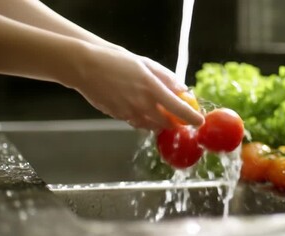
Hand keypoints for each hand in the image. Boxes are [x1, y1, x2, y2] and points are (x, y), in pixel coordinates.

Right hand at [70, 45, 203, 130]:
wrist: (85, 67)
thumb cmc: (117, 61)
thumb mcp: (146, 64)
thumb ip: (167, 78)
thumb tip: (183, 89)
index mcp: (152, 89)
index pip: (179, 109)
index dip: (192, 117)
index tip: (199, 120)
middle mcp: (142, 104)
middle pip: (166, 123)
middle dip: (175, 122)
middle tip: (177, 116)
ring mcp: (129, 113)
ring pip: (151, 126)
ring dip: (159, 122)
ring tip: (157, 109)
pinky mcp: (118, 117)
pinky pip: (136, 123)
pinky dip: (143, 119)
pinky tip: (138, 106)